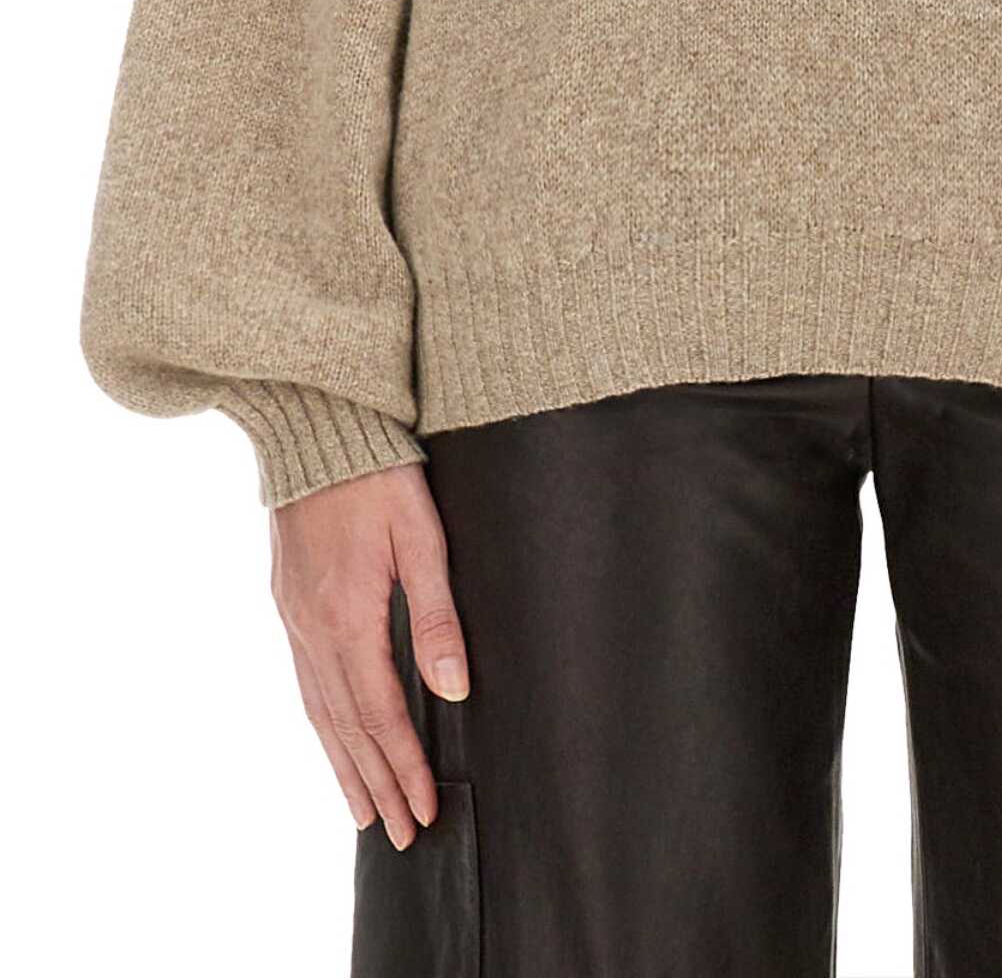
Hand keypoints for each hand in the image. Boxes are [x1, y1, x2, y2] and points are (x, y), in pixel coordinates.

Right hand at [268, 461, 469, 850]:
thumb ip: (437, 614)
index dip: (404, 766)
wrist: (314, 426)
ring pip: (318, 712)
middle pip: (346, 727)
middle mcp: (312, 629)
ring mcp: (293, 618)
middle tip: (400, 836)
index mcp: (347, 617)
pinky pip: (304, 683)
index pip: (381, 715)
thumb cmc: (378, 474)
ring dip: (344, 765)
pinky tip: (333, 740)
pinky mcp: (287, 603)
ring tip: (363, 811)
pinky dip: (321, 725)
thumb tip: (455, 690)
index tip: (425, 810)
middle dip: (376, 784)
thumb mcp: (421, 536)